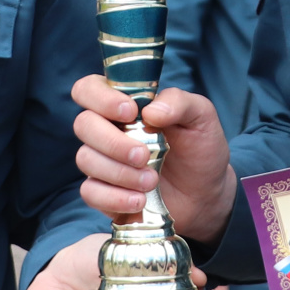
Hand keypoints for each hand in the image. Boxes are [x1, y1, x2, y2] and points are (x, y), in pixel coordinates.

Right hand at [71, 76, 237, 243]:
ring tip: (152, 181)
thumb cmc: (200, 148)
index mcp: (124, 104)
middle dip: (113, 142)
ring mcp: (102, 162)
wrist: (207, 193)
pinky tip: (139, 200)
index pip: (89, 89)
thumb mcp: (201, 117)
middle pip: (83, 124)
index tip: (130, 112)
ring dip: (119, 172)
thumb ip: (180, 103)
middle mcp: (107, 130)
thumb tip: (151, 111)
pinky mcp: (103, 193)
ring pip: (86, 160)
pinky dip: (114, 198)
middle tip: (145, 155)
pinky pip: (90, 193)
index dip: (100, 98)